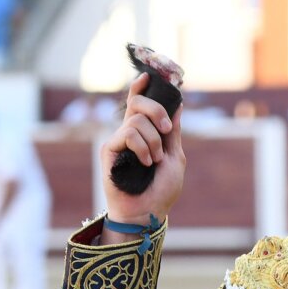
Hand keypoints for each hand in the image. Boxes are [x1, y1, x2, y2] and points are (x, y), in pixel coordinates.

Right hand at [100, 73, 184, 237]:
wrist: (148, 212)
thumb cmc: (161, 190)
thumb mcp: (175, 156)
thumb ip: (173, 132)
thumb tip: (178, 105)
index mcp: (144, 133)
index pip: (138, 103)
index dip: (140, 87)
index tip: (147, 77)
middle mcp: (128, 133)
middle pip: (137, 102)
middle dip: (156, 110)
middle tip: (166, 130)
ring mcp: (118, 140)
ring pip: (136, 120)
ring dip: (153, 141)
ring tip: (154, 160)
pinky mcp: (109, 149)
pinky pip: (128, 134)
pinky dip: (142, 147)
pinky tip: (145, 162)